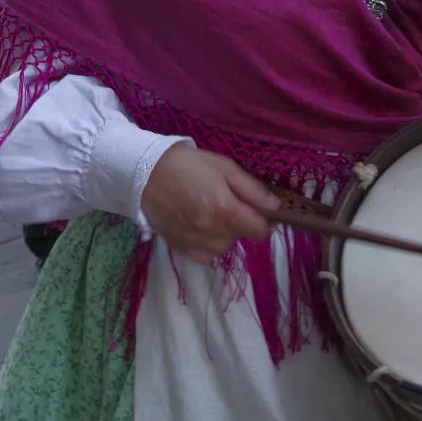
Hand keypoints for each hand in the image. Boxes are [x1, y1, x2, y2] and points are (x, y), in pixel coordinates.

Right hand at [139, 145, 278, 263]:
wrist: (145, 174)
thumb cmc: (189, 165)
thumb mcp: (225, 167)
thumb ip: (253, 189)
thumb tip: (276, 207)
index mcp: (225, 210)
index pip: (260, 230)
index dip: (267, 222)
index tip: (263, 212)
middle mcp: (212, 231)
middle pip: (243, 237)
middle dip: (243, 222)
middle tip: (230, 203)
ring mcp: (196, 242)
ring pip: (226, 247)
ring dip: (227, 234)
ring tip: (213, 213)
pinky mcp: (182, 248)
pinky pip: (207, 255)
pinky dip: (211, 244)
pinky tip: (203, 227)